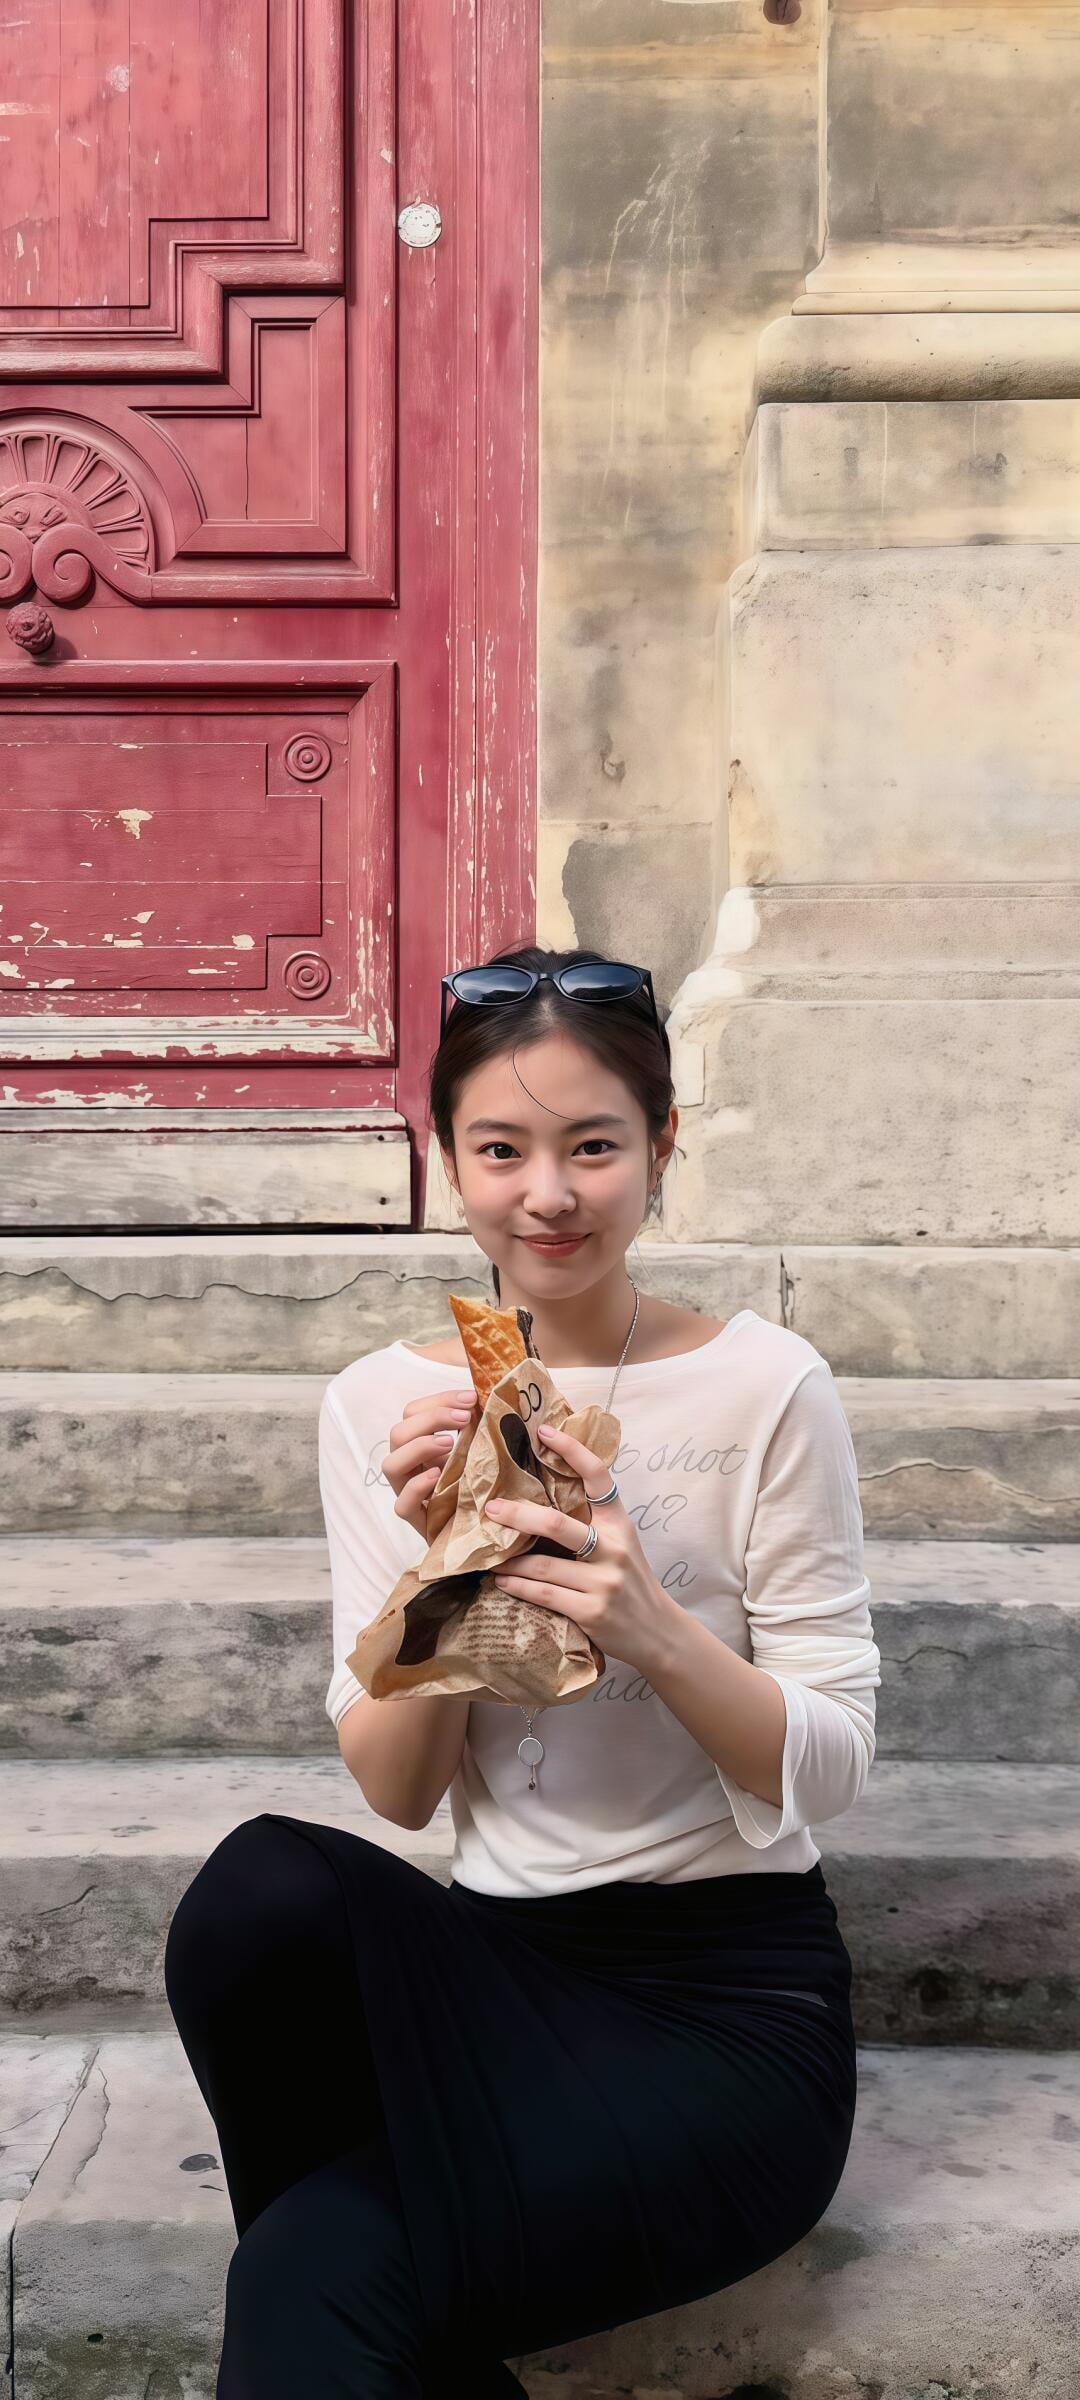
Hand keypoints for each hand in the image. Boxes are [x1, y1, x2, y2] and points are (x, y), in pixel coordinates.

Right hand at [382, 1387, 477, 1537]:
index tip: (471, 1397)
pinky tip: (437, 1476)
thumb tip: (490, 1394)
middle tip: (465, 1417)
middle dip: (431, 1418)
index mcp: (421, 1444)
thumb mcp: (479, 1450)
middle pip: (398, 1432)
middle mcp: (410, 1466)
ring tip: (449, 1442)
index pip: (413, 1412)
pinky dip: (416, 1487)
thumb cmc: (480, 1483)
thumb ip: (478, 1427)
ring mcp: (408, 1493)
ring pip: (391, 1464)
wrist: (484, 1528)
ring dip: (419, 1447)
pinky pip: (402, 1504)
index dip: (438, 1400)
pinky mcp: (417, 1520)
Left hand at [485, 1419, 676, 1676]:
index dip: (573, 1451)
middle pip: (556, 1524)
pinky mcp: (591, 1612)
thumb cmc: (631, 1582)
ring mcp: (603, 1582)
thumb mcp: (621, 1545)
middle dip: (518, 1515)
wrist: (658, 1632)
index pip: (599, 1478)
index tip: (544, 1432)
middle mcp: (613, 1549)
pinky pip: (543, 1594)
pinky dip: (517, 1586)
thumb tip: (542, 1497)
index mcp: (620, 1525)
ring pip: (542, 1565)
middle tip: (491, 1509)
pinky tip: (501, 1581)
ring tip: (488, 1555)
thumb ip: (592, 1523)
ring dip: (510, 1560)